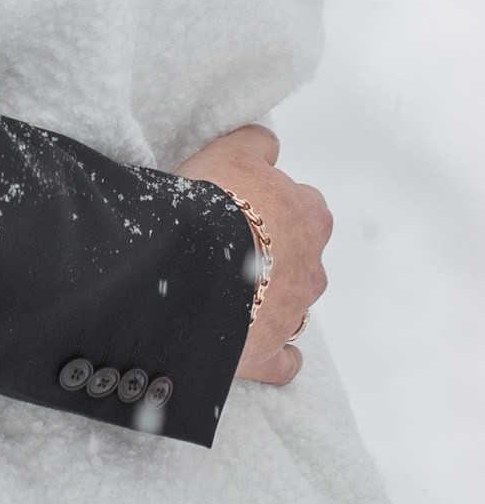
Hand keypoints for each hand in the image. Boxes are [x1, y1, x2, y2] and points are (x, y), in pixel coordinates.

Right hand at [178, 124, 331, 385]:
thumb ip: (255, 144)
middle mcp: (311, 268)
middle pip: (304, 256)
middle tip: (238, 243)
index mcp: (308, 218)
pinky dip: (277, 355)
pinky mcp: (268, 352)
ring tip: (236, 289)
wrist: (193, 267)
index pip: (307, 205)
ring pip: (295, 304)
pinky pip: (282, 360)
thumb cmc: (214, 204)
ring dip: (275, 297)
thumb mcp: (231, 152)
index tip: (251, 203)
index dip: (277, 203)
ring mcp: (293, 314)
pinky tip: (261, 346)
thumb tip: (268, 143)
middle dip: (280, 252)